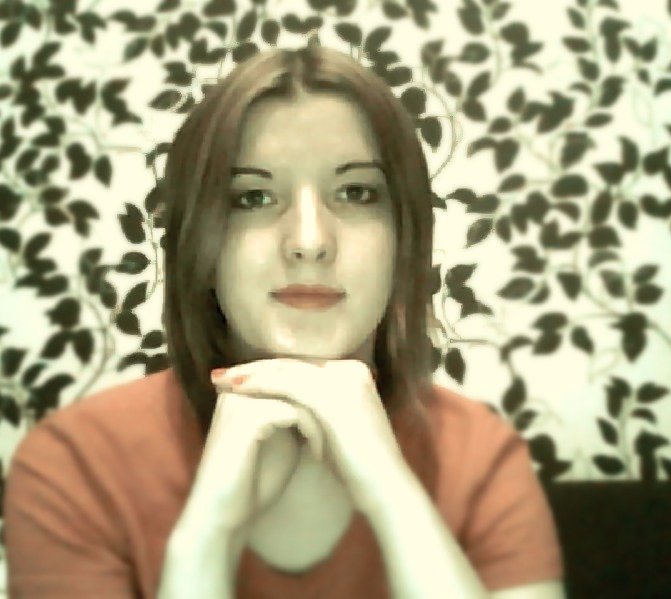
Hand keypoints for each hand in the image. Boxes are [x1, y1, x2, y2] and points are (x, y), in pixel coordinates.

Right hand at [180, 382, 327, 537]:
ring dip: (318, 420)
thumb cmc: (251, 483)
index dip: (316, 400)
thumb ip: (295, 417)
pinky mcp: (245, 418)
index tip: (336, 429)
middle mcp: (238, 388)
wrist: (220, 516)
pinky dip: (311, 432)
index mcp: (242, 390)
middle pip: (293, 381)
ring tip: (329, 446)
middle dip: (320, 406)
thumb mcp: (281, 443)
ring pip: (296, 396)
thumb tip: (326, 401)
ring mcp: (240, 401)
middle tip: (341, 434)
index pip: (290, 378)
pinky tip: (317, 454)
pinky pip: (292, 413)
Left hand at [210, 358, 407, 510]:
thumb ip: (315, 409)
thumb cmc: (357, 466)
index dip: (267, 372)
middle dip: (252, 369)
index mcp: (352, 373)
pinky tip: (236, 389)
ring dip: (249, 374)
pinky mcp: (334, 396)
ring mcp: (343, 379)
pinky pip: (287, 384)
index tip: (237, 379)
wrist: (384, 489)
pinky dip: (259, 384)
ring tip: (220, 380)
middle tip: (220, 375)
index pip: (300, 367)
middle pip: (291, 364)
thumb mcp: (334, 428)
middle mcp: (350, 369)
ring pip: (286, 371)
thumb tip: (286, 406)